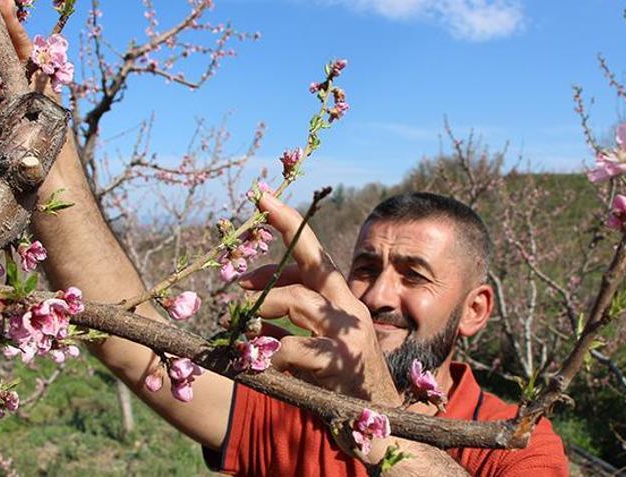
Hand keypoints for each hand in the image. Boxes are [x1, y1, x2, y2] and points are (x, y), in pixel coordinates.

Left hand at [240, 193, 400, 405]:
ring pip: (297, 299)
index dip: (288, 224)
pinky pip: (292, 348)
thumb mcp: (314, 339)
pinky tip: (261, 364)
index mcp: (341, 299)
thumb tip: (250, 296)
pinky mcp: (341, 361)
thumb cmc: (341, 377)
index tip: (262, 199)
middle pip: (314, 260)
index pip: (313, 254)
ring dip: (264, 305)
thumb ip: (287, 316)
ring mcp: (348, 332)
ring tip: (243, 322)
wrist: (382, 419)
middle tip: (258, 205)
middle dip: (286, 229)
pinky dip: (268, 354)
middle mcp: (349, 307)